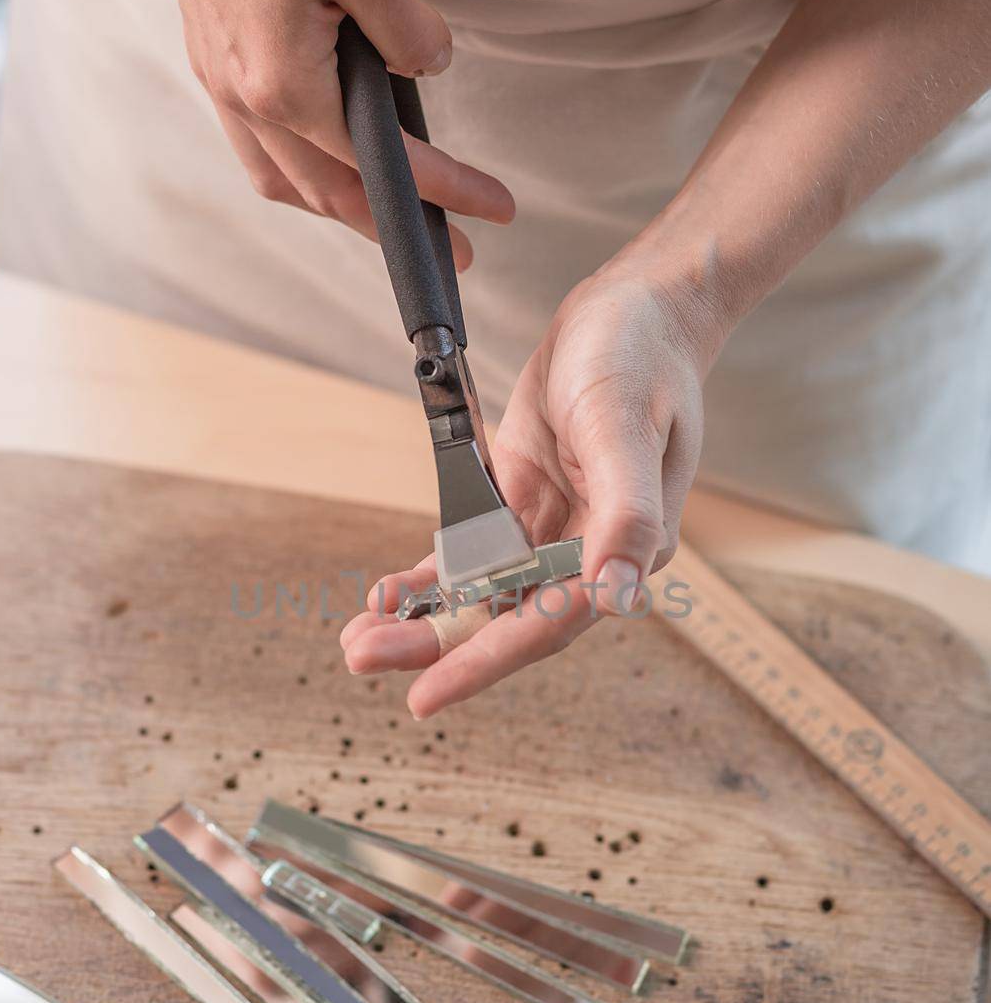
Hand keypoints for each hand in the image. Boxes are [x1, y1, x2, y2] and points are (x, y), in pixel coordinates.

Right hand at [113, 0, 513, 264]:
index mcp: (284, 83)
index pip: (380, 162)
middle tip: (455, 251)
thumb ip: (405, 27)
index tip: (494, 209)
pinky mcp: (214, 60)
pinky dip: (302, 178)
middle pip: (329, 195)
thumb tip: (427, 70)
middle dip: (396, 228)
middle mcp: (245, 98)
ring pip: (288, 182)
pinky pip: (260, 150)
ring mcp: (222, 82)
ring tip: (395, 219)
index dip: (445, 190)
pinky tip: (329, 170)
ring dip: (344, 211)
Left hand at [340, 248, 727, 714]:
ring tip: (360, 639)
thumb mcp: (626, 428)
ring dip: (424, 617)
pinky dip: (431, 575)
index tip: (427, 695)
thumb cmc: (643, 359)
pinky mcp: (523, 498)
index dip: (485, 662)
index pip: (549, 622)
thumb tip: (618, 595)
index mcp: (625, 547)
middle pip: (505, 617)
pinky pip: (473, 551)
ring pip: (483, 592)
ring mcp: (553, 527)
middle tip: (364, 660)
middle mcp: (589, 550)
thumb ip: (626, 514)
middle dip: (435, 645)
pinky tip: (388, 594)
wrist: (637, 307)